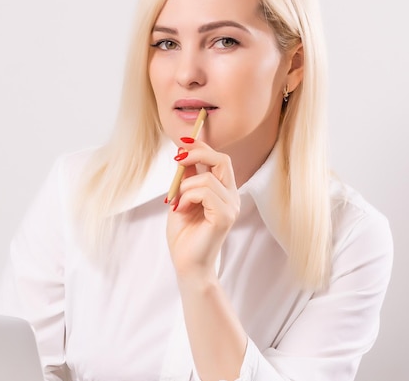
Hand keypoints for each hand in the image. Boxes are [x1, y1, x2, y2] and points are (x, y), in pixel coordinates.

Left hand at [166, 138, 240, 279]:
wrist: (187, 265)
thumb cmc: (184, 236)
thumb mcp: (181, 199)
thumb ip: (186, 179)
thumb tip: (182, 153)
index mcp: (224, 192)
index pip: (220, 159)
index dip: (202, 147)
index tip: (182, 142)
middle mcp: (232, 197)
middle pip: (222, 160)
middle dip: (197, 153)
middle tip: (177, 159)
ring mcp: (231, 207)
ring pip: (208, 178)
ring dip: (185, 187)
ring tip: (176, 203)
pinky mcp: (225, 216)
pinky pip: (205, 192)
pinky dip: (187, 197)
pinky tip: (180, 209)